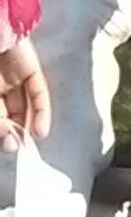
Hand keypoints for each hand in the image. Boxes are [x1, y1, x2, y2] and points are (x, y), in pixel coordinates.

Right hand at [0, 36, 48, 154]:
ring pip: (21, 106)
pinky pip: (38, 92)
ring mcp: (12, 76)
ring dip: (24, 126)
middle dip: (9, 131)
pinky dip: (41, 112)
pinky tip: (40, 132)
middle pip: (5, 112)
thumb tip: (4, 136)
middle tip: (13, 148)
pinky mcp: (31, 69)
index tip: (4, 146)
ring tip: (25, 144)